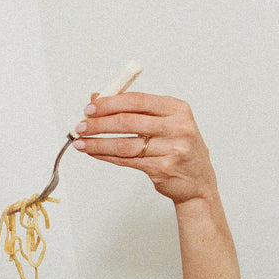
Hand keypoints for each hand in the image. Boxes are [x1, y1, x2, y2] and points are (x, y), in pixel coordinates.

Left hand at [72, 92, 219, 206]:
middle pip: (129, 122)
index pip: (137, 100)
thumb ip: (133, 109)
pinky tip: (93, 152)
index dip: (110, 103)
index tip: (90, 107)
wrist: (197, 180)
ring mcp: (172, 149)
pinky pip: (126, 161)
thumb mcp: (164, 122)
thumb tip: (97, 98)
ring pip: (124, 144)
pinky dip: (106, 155)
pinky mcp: (162, 169)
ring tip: (80, 141)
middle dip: (99, 123)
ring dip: (98, 142)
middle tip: (80, 125)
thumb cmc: (177, 146)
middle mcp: (178, 127)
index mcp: (178, 109)